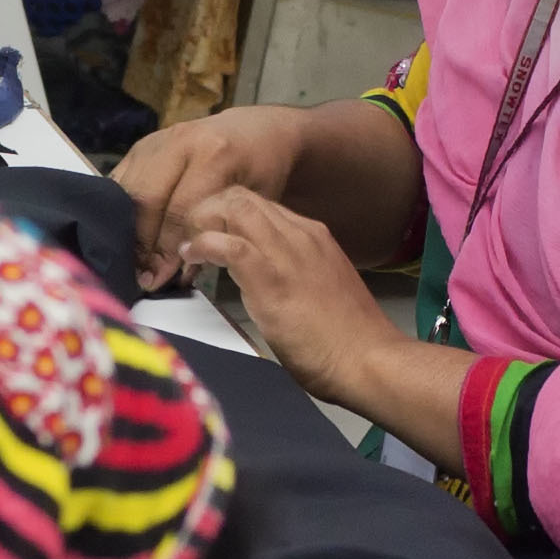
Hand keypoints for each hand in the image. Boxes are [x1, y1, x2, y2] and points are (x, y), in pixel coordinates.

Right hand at [110, 107, 300, 287]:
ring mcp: (157, 141)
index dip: (167, 248)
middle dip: (141, 242)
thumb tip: (177, 274)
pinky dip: (120, 212)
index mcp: (214, 154)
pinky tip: (128, 237)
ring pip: (126, 190)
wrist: (256, 132)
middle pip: (145, 198)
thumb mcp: (250, 204)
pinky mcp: (142, 146)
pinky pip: (120, 182)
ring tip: (133, 261)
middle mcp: (181, 142)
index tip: (160, 279)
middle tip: (141, 274)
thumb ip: (216, 234)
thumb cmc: (260, 170)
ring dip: (126, 229)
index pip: (179, 210)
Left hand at [152, 184, 392, 394]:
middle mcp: (301, 235)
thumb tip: (270, 285)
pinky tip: (192, 259)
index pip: (262, 206)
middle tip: (191, 239)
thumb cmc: (349, 341)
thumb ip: (297, 278)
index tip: (212, 237)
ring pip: (233, 209)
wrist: (369, 361)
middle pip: (243, 197)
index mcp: (315, 238)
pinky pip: (227, 244)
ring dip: (202, 224)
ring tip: (189, 250)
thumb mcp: (322, 293)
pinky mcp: (271, 279)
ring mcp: (287, 253)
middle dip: (209, 212)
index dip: (229, 217)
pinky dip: (202, 246)